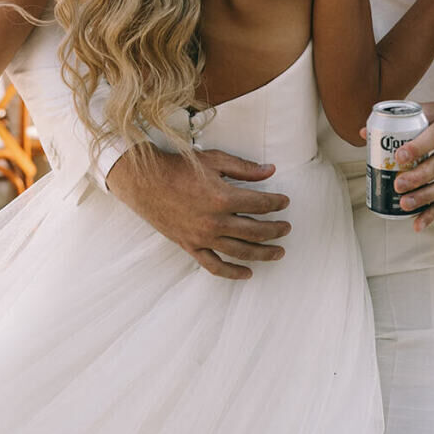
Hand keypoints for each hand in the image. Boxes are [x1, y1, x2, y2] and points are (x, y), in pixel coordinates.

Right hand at [105, 145, 291, 280]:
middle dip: (276, 230)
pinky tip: (247, 273)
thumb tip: (270, 170)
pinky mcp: (190, 246)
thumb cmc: (180, 167)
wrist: (146, 181)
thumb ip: (244, 168)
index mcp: (223, 197)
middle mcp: (215, 222)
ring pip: (240, 252)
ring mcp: (203, 237)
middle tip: (287, 228)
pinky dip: (232, 272)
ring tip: (278, 252)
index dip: (276, 203)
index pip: (260, 204)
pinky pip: (214, 265)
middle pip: (255, 231)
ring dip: (263, 253)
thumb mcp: (214, 160)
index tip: (285, 202)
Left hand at [391, 101, 433, 230]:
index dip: (419, 147)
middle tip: (398, 185)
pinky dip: (433, 214)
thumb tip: (364, 133)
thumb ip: (399, 120)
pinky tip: (418, 223)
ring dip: (426, 198)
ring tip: (405, 204)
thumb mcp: (428, 110)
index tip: (399, 156)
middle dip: (419, 177)